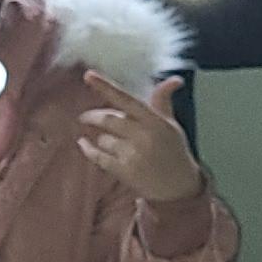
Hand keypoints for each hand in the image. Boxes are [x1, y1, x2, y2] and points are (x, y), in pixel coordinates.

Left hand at [74, 73, 203, 204]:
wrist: (178, 187)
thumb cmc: (173, 151)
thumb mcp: (170, 125)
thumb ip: (163, 101)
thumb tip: (175, 79)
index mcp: (155, 121)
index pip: (127, 99)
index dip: (106, 86)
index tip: (88, 75)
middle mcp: (144, 136)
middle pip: (108, 119)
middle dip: (93, 116)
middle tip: (86, 117)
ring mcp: (134, 155)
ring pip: (104, 138)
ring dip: (103, 138)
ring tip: (117, 145)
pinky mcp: (124, 172)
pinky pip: (97, 156)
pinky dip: (88, 149)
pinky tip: (83, 143)